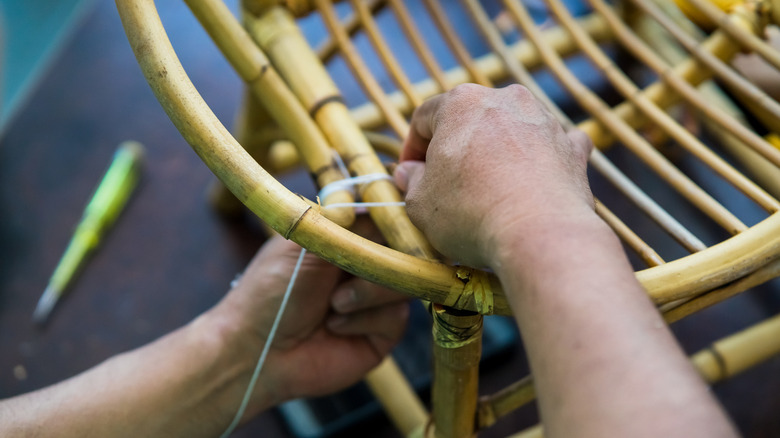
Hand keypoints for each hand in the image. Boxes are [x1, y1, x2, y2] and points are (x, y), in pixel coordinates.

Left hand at [211, 233, 408, 415]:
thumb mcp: (305, 243)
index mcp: (349, 237)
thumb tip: (383, 201)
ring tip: (332, 305)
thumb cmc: (272, 290)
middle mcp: (368, 265)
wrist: (258, 348)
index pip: (388, 220)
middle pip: (406, 251)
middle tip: (348, 271)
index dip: (395, 221)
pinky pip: (396, 317)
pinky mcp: (384, 332)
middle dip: (379, 260)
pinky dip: (364, 320)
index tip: (395, 224)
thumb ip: (346, 221)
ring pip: (405, 283)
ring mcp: (379, 298)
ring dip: (366, 292)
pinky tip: (335, 326)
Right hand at [394, 84, 594, 267]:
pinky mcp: (572, 147)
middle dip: (455, 148)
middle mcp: (505, 99)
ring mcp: (544, 120)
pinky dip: (542, 158)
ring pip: (511, 129)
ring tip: (488, 188)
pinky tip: (534, 179)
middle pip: (470, 120)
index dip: (412, 149)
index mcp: (461, 102)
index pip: (424, 119)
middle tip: (445, 183)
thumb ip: (411, 181)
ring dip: (497, 151)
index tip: (410, 175)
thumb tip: (409, 172)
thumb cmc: (471, 213)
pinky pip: (553, 144)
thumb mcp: (421, 203)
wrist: (539, 234)